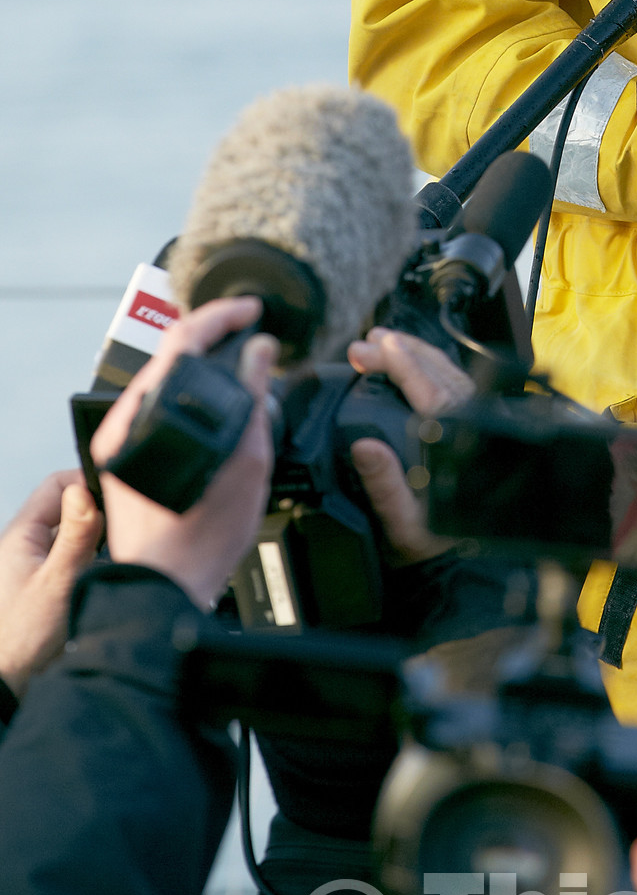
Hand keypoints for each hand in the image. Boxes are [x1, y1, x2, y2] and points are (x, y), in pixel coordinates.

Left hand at [0, 470, 103, 698]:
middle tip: (128, 527)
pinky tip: (112, 576)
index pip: (56, 486)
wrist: (10, 683)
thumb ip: (74, 537)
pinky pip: (76, 559)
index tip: (120, 493)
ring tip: (121, 554)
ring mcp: (39, 565)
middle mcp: (28, 545)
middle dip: (101, 513)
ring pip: (76, 534)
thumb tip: (84, 489)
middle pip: (69, 508)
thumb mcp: (58, 583)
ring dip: (100, 540)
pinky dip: (96, 562)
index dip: (89, 482)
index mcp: (21, 535)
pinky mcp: (49, 585)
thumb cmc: (24, 638)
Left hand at [92, 297, 276, 611]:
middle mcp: (128, 418)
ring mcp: (119, 438)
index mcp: (154, 410)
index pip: (185, 334)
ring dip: (198, 369)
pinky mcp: (119, 456)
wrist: (165, 583)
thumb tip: (259, 350)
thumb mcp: (248, 458)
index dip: (223, 314)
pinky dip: (185, 397)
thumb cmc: (202, 534)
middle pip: (170, 354)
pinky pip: (154, 409)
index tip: (250, 311)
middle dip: (213, 337)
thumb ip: (254, 394)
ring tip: (237, 373)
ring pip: (162, 382)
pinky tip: (212, 409)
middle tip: (248, 336)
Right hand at [344, 327, 475, 564]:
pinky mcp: (471, 427)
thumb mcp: (402, 524)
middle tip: (365, 344)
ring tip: (384, 340)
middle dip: (403, 352)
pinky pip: (455, 385)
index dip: (403, 366)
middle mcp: (470, 431)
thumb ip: (385, 487)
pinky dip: (431, 367)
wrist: (454, 562)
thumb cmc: (427, 544)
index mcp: (453, 450)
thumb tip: (365, 447)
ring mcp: (475, 426)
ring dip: (417, 353)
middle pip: (440, 375)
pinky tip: (411, 359)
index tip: (379, 347)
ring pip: (450, 375)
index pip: (430, 394)